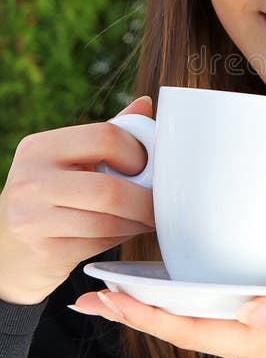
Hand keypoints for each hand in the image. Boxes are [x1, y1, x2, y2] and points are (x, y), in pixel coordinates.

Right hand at [0, 97, 154, 304]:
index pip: (105, 137)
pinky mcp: (44, 252)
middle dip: (145, 199)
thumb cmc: (50, 195)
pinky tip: (124, 231)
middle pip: (110, 189)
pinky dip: (121, 238)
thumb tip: (145, 105)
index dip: (138, 152)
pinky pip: (99, 244)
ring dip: (137, 222)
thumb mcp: (70, 159)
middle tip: (159, 203)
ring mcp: (32, 219)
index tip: (149, 166)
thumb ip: (107, 135)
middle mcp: (30, 180)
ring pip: (108, 222)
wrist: (8, 247)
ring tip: (145, 218)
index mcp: (39, 147)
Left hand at [72, 274, 265, 357]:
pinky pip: (208, 316)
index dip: (149, 316)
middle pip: (180, 331)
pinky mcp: (260, 322)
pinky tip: (166, 290)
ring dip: (150, 310)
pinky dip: (178, 304)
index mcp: (262, 342)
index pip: (192, 331)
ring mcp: (254, 335)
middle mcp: (250, 343)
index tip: (112, 297)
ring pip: (189, 325)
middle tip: (92, 296)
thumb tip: (252, 312)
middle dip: (134, 314)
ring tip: (113, 294)